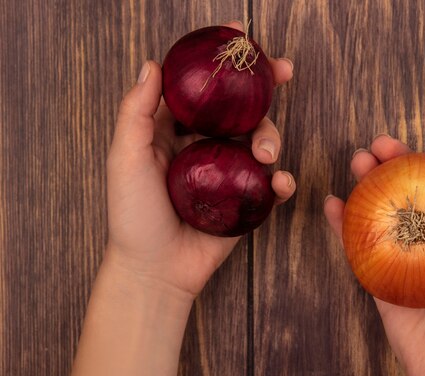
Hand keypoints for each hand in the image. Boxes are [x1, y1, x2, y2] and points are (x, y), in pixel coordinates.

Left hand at [105, 21, 295, 297]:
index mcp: (174, 132)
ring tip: (265, 153)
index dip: (222, 64)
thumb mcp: (125, 159)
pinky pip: (270, 183)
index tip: (242, 39)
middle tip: (283, 71)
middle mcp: (204, 147)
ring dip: (271, 136)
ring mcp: (228, 173)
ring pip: (260, 139)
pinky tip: (279, 182)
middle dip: (264, 88)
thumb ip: (136, 113)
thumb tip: (151, 65)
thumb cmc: (134, 217)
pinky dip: (280, 179)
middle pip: (239, 108)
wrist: (156, 270)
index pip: (202, 89)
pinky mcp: (246, 201)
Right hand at [324, 132, 424, 375]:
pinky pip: (361, 249)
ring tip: (358, 161)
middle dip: (399, 164)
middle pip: (416, 194)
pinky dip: (344, 226)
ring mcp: (407, 260)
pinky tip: (334, 205)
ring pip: (386, 213)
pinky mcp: (382, 280)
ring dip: (370, 184)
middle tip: (383, 145)